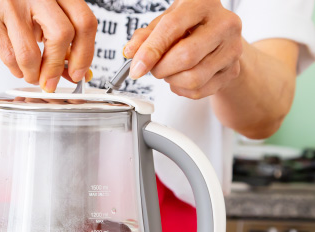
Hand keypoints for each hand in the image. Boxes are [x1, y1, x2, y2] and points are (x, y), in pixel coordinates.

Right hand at [0, 0, 96, 91]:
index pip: (83, 22)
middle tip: (52, 82)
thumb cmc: (12, 0)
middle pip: (62, 35)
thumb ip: (60, 39)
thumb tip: (75, 71)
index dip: (84, 53)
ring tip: (33, 76)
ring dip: (33, 74)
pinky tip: (18, 68)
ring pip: (31, 53)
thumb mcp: (42, 12)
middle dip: (57, 68)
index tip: (79, 73)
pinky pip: (9, 57)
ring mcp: (12, 5)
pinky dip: (17, 70)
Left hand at [123, 0, 242, 99]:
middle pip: (186, 56)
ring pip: (193, 78)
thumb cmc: (192, 26)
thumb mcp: (166, 22)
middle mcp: (224, 24)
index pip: (172, 28)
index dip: (150, 51)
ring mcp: (232, 49)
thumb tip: (130, 52)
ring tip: (170, 70)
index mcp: (203, 4)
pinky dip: (182, 89)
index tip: (136, 68)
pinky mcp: (233, 71)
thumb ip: (145, 36)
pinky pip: (199, 91)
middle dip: (161, 69)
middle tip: (155, 67)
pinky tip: (182, 78)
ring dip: (172, 80)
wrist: (221, 36)